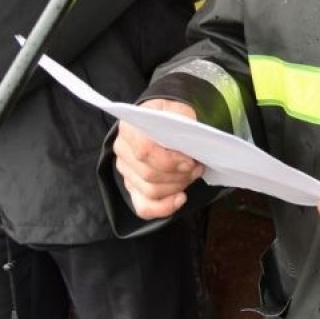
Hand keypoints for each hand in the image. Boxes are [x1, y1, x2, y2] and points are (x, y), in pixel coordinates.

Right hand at [114, 100, 204, 218]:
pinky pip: (144, 207)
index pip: (144, 151)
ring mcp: (126, 171)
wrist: (163, 118)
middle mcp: (122, 151)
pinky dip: (164, 208)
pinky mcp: (133, 187)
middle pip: (148, 174)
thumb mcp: (178, 110)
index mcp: (129, 128)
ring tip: (192, 175)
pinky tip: (180, 198)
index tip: (190, 161)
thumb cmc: (171, 115)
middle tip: (197, 167)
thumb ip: (183, 125)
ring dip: (177, 186)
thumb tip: (190, 147)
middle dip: (179, 175)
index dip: (169, 161)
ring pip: (150, 191)